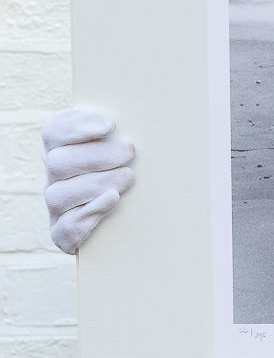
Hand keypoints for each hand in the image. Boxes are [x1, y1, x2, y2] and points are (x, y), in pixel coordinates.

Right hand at [42, 108, 134, 254]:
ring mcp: (57, 205)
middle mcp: (54, 176)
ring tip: (128, 176)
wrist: (134, 217)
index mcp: (62, 148)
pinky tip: (112, 199)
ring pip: (59, 195)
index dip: (76, 126)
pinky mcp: (63, 233)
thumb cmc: (130, 167)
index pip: (53, 132)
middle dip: (95, 156)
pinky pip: (66, 226)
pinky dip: (90, 212)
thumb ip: (116, 132)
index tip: (110, 125)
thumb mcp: (122, 144)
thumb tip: (117, 124)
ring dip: (95, 183)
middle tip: (128, 153)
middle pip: (57, 162)